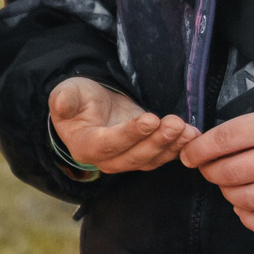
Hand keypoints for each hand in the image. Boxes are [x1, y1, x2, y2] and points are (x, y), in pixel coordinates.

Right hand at [48, 76, 191, 173]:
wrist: (92, 106)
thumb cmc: (78, 99)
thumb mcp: (67, 93)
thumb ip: (64, 99)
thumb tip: (61, 104)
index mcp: (84, 147)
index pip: (109, 144)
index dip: (130, 134)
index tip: (150, 119)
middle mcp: (106, 160)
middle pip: (134, 157)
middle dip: (157, 141)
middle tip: (175, 124)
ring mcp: (127, 160)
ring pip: (151, 159)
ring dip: (172, 146)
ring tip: (188, 130)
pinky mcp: (144, 154)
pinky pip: (162, 156)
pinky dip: (178, 147)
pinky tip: (192, 135)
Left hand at [178, 91, 253, 234]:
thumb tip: (216, 142)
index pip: (224, 140)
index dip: (199, 150)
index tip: (189, 154)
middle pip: (229, 173)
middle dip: (209, 172)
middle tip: (208, 169)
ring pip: (246, 200)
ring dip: (228, 194)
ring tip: (230, 186)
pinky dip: (251, 220)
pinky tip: (245, 209)